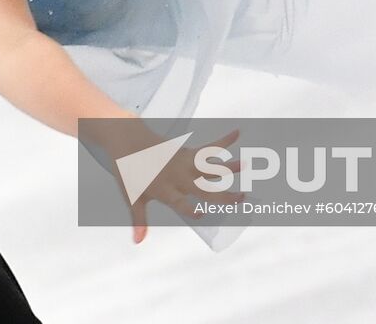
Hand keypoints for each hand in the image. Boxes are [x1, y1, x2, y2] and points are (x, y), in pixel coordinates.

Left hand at [86, 122, 243, 244]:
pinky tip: (237, 132)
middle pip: (204, 189)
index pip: (179, 204)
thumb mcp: (134, 197)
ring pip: (210, 167)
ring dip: (229, 167)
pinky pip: (208, 147)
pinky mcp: (187, 152)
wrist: (127, 140)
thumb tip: (137, 242)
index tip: (201, 215)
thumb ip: (139, 220)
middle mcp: (178, 178)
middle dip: (224, 195)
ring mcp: (184, 164)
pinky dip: (223, 141)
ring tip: (247, 165)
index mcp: (165, 191)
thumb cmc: (130, 172)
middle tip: (243, 197)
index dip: (190, 209)